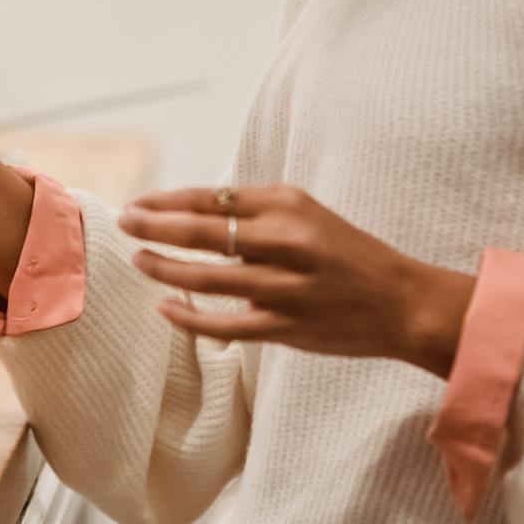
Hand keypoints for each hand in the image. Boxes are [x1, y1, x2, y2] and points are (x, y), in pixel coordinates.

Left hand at [117, 184, 475, 377]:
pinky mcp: (286, 326)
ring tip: (138, 260)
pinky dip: (189, 316)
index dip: (167, 201)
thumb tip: (192, 210)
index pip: (211, 197)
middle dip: (153, 226)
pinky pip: (225, 324)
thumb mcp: (305, 213)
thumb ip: (255, 211)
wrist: (400, 301)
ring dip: (163, 268)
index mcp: (287, 205)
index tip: (138, 203)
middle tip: (124, 223)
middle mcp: (285, 241)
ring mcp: (285, 286)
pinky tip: (165, 307)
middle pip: (202, 230)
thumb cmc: (345, 253)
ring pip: (206, 277)